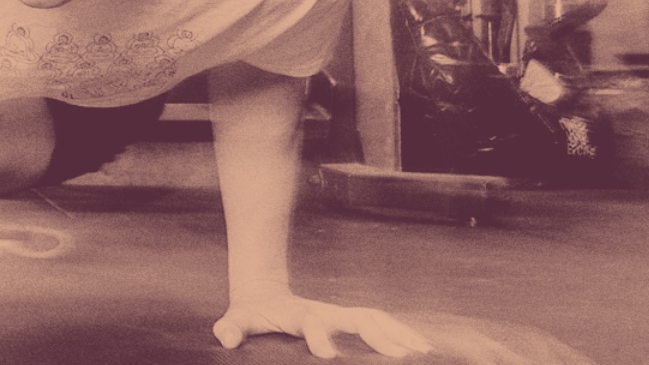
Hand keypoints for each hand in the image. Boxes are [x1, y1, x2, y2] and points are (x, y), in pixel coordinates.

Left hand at [214, 292, 432, 358]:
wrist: (262, 292)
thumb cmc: (250, 313)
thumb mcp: (236, 320)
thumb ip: (232, 328)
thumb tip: (224, 338)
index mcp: (298, 314)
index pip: (311, 323)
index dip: (319, 337)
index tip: (328, 356)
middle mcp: (325, 311)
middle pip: (357, 317)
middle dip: (378, 335)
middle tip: (400, 356)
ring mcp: (338, 314)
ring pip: (375, 318)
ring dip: (399, 332)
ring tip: (424, 351)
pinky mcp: (347, 320)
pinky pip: (379, 323)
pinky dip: (400, 332)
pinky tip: (420, 346)